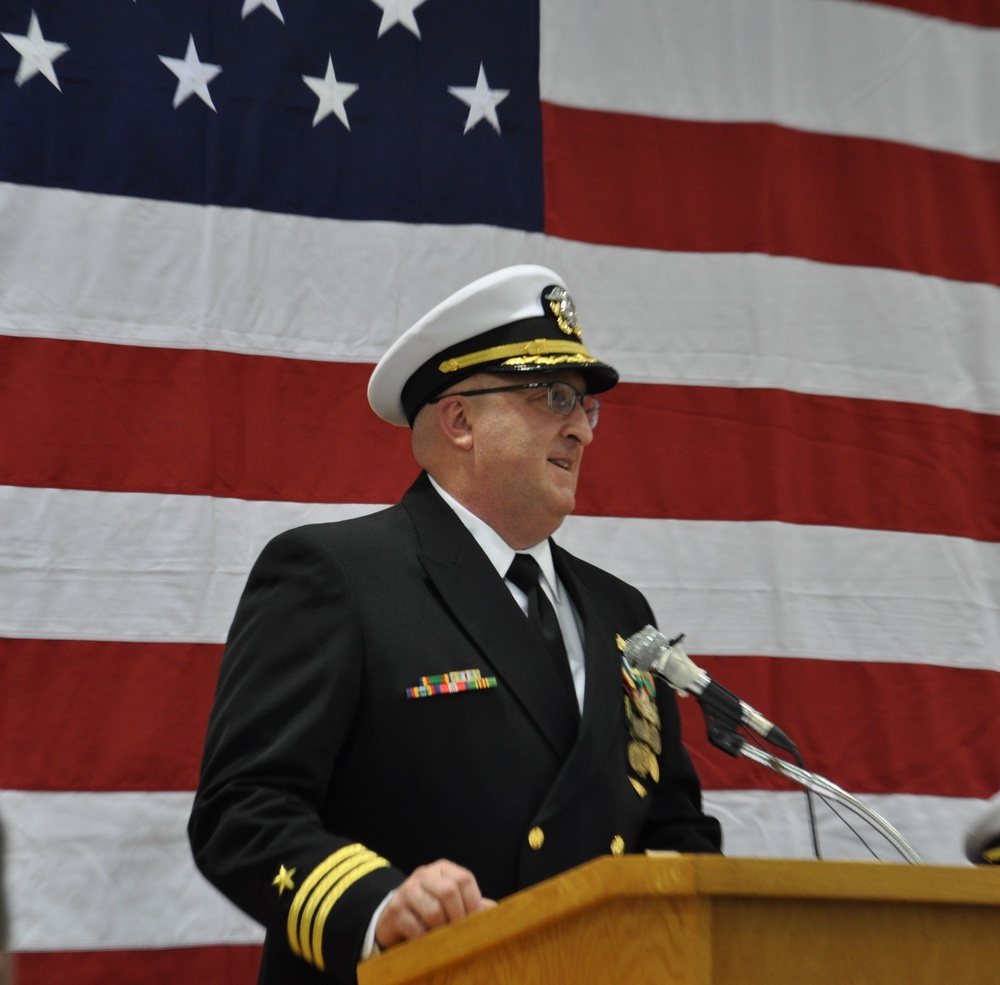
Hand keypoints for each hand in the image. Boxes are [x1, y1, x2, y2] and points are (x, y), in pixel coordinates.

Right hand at [375, 859, 495, 948]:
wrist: (395, 916)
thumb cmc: (431, 908)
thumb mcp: (452, 901)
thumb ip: (473, 904)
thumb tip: (497, 912)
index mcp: (442, 868)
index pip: (464, 879)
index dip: (473, 902)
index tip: (475, 921)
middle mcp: (424, 874)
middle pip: (449, 892)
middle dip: (458, 917)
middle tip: (460, 932)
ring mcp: (407, 890)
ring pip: (433, 911)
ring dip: (442, 931)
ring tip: (444, 939)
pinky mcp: (394, 909)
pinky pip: (416, 928)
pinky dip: (426, 940)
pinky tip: (427, 942)